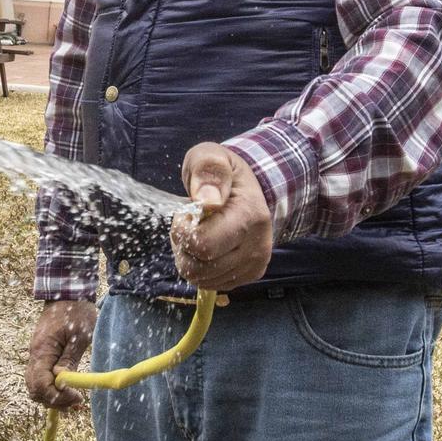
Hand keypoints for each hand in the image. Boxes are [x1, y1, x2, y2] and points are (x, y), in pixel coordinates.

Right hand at [25, 300, 96, 409]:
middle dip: (53, 400)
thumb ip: (69, 360)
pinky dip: (51, 387)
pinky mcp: (42, 353)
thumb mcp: (79, 336)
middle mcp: (35, 354)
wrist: (67, 292)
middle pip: (34, 389)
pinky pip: (41, 376)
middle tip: (75, 402)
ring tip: (73, 399)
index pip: (40, 384)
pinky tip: (67, 389)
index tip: (77, 397)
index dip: (57, 396)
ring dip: (52, 396)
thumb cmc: (76, 311)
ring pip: (35, 385)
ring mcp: (37, 354)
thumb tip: (61, 382)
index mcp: (42, 350)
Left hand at [172, 142, 274, 291]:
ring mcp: (256, 263)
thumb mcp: (210, 156)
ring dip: (190, 259)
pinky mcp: (251, 274)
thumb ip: (207, 169)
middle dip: (184, 247)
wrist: (249, 189)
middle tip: (189, 224)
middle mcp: (258, 244)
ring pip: (203, 279)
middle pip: (200, 268)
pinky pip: (212, 284)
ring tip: (198, 234)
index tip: (185, 212)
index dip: (183, 232)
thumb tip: (206, 200)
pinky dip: (201, 269)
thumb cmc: (223, 172)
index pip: (204, 245)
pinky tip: (206, 247)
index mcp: (250, 214)